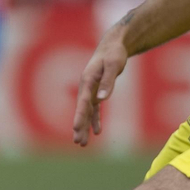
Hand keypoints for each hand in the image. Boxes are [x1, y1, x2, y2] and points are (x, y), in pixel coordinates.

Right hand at [72, 26, 129, 145]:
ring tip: (82, 143)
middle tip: (78, 142)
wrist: (113, 46)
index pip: (83, 101)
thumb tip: (101, 99)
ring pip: (86, 112)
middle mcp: (86, 87)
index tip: (76, 128)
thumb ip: (108, 82)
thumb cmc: (114, 53)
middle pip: (82, 110)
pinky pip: (95, 109)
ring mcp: (91, 90)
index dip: (79, 115)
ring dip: (84, 127)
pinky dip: (95, 120)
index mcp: (88, 80)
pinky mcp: (97, 91)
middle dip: (79, 126)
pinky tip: (96, 132)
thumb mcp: (113, 65)